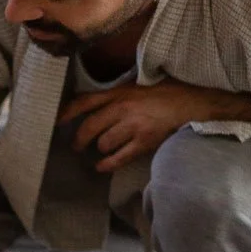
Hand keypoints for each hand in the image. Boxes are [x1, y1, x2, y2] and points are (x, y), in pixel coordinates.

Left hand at [60, 80, 210, 172]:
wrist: (193, 103)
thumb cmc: (168, 92)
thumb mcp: (139, 84)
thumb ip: (119, 93)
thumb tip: (98, 103)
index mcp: (120, 92)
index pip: (85, 101)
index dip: (67, 112)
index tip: (57, 121)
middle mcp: (123, 108)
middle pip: (89, 127)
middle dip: (80, 139)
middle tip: (76, 145)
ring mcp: (133, 126)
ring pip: (103, 143)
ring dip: (100, 148)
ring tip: (101, 149)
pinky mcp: (144, 142)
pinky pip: (118, 158)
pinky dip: (107, 164)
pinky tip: (101, 167)